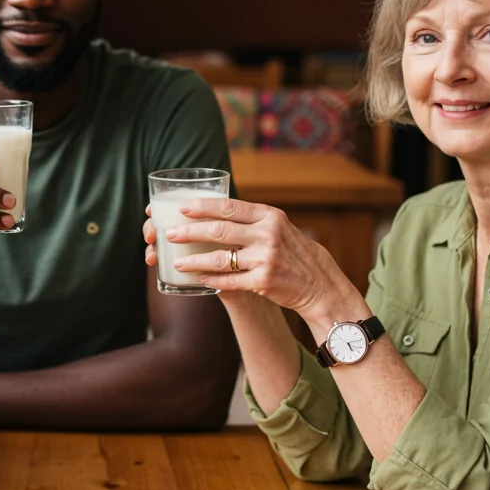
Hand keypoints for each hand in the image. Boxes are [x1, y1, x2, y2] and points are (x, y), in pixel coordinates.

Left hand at [153, 198, 359, 321]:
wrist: (319, 282)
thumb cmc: (293, 251)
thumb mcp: (278, 226)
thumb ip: (251, 219)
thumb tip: (213, 209)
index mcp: (269, 216)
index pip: (229, 207)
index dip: (202, 207)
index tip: (181, 208)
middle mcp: (268, 235)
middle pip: (220, 230)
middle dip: (190, 232)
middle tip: (169, 233)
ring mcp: (266, 259)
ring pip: (221, 258)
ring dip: (194, 260)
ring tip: (177, 262)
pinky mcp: (264, 282)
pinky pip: (230, 281)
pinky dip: (211, 280)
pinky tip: (198, 279)